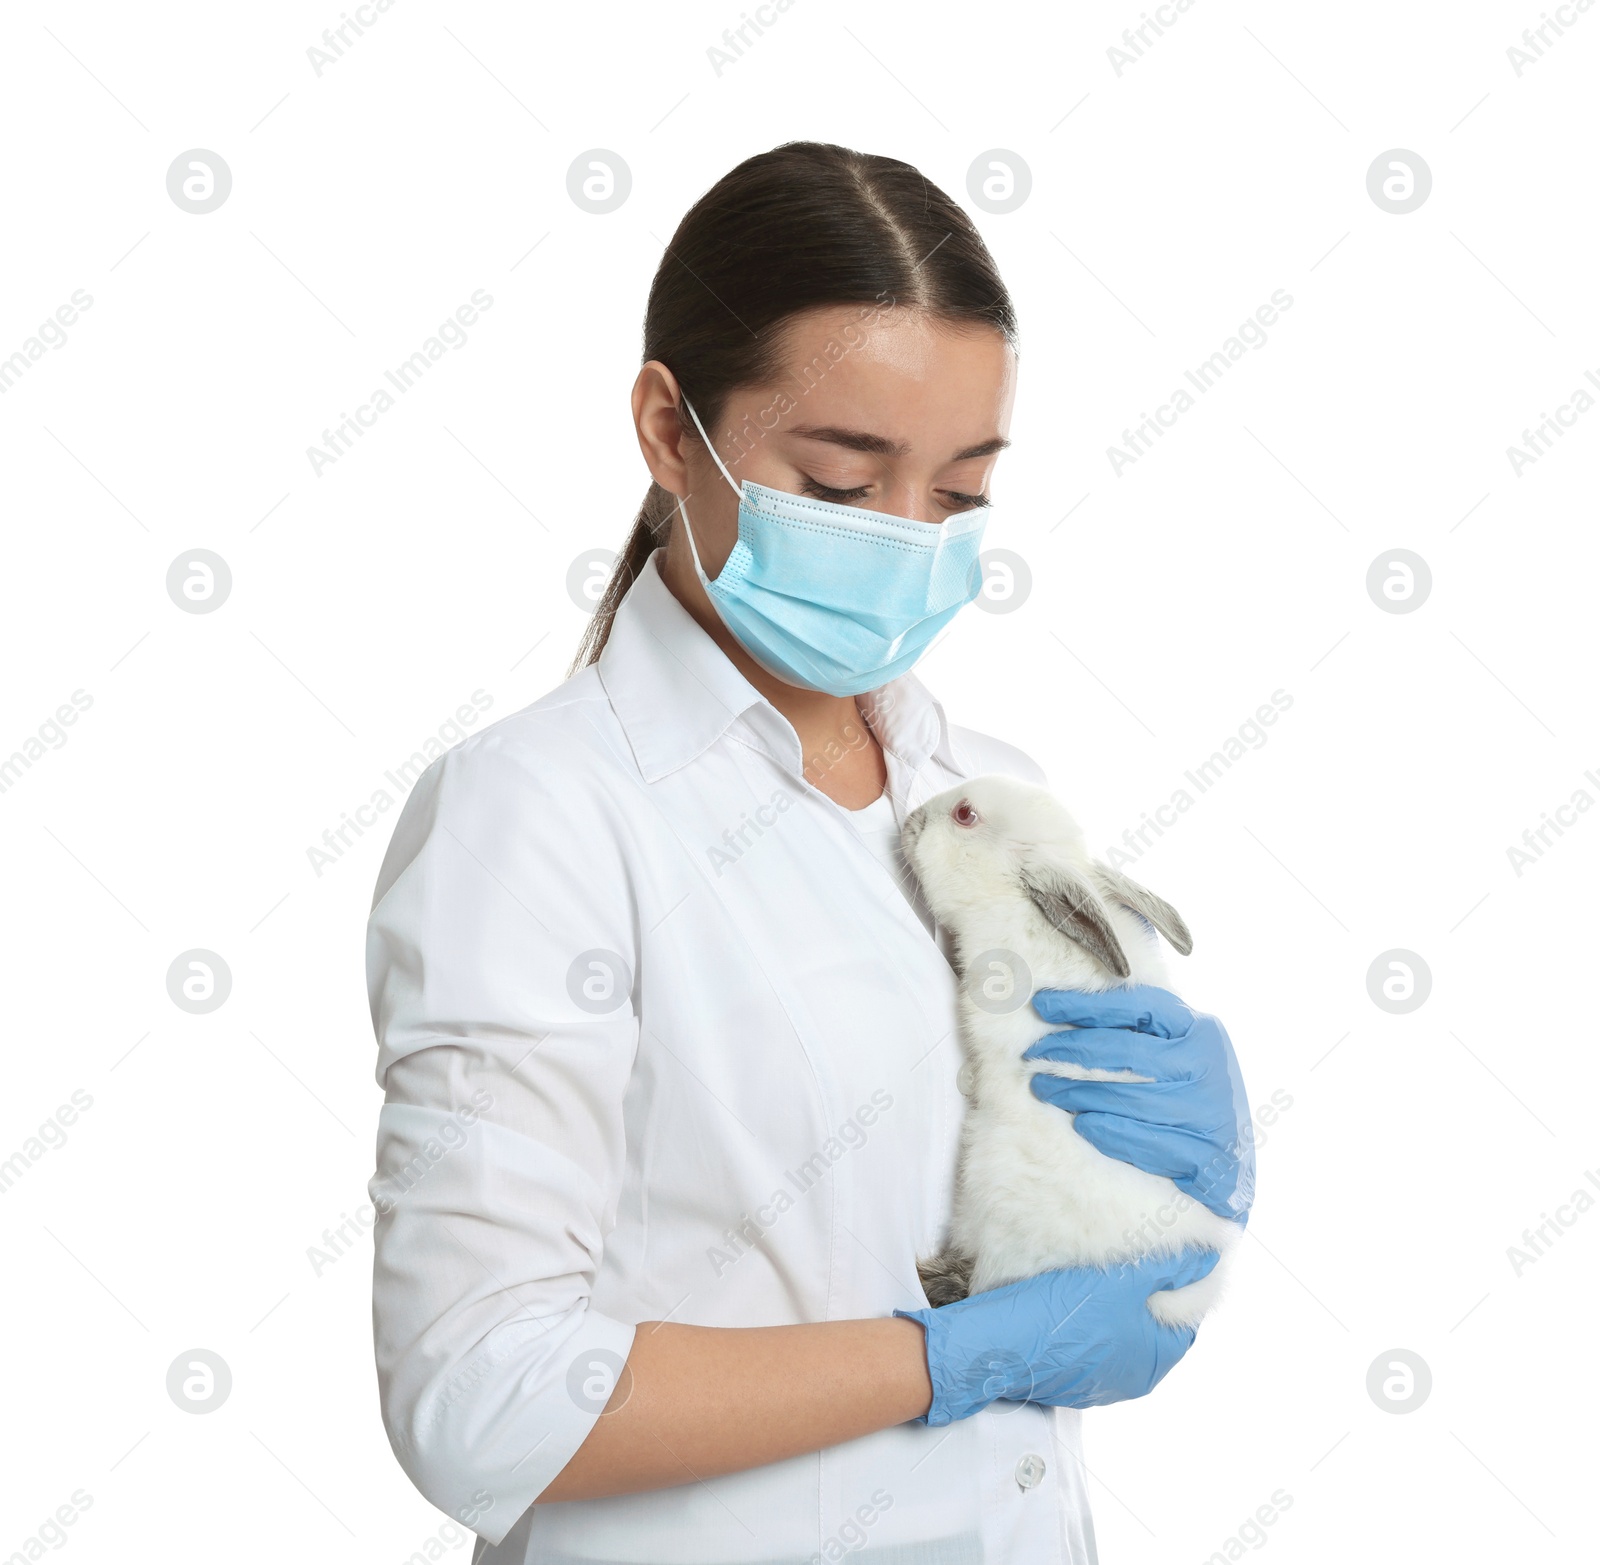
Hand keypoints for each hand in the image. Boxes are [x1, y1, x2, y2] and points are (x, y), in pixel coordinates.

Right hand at [895, 1249, 1219, 1424]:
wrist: (999, 1343)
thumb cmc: (1064, 1313)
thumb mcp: (1124, 1280)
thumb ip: (1170, 1266)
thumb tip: (1209, 1254)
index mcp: (1153, 1361)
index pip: (1182, 1318)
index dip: (1173, 1282)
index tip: (1157, 1256)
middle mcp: (1130, 1380)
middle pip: (1147, 1325)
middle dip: (1139, 1293)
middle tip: (1123, 1258)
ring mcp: (1095, 1383)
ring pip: (1114, 1334)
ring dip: (1109, 1307)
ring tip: (1094, 1274)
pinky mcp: (1064, 1377)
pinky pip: (1085, 1343)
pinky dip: (1082, 1322)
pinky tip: (1067, 1298)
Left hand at [1024, 986, 1254, 1222]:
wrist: (1235, 1172)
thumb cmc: (1192, 1101)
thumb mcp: (1178, 1056)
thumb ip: (1140, 1035)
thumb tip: (1069, 1013)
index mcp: (1200, 1031)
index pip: (1138, 1007)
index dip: (1086, 1004)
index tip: (1042, 1004)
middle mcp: (1209, 1067)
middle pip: (1125, 1053)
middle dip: (1070, 1051)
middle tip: (1033, 1056)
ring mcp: (1211, 1114)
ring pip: (1129, 1099)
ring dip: (1078, 1093)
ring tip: (1046, 1089)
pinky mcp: (1207, 1159)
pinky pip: (1145, 1143)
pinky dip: (1108, 1132)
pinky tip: (1083, 1125)